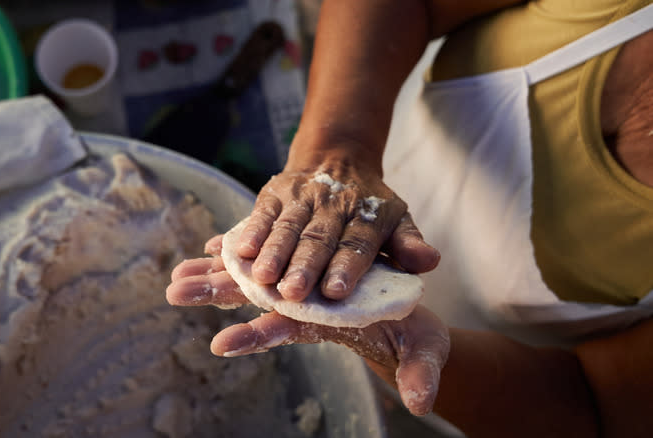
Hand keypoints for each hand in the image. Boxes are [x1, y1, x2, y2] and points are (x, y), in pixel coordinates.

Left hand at [166, 235, 449, 415]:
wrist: (409, 316)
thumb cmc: (414, 335)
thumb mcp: (424, 350)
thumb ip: (418, 373)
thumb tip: (420, 404)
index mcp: (327, 324)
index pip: (286, 331)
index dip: (256, 336)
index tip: (222, 343)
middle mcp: (306, 307)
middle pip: (254, 301)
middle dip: (215, 296)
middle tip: (174, 292)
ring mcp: (303, 289)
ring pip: (253, 280)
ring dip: (215, 277)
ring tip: (175, 276)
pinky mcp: (306, 269)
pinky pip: (268, 259)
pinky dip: (241, 253)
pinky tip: (210, 249)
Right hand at [234, 166, 438, 300]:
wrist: (338, 156)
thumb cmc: (368, 205)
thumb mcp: (397, 220)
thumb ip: (409, 245)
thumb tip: (430, 262)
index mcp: (367, 216)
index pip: (358, 243)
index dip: (347, 266)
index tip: (337, 291)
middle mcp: (334, 206)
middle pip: (319, 239)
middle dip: (305, 266)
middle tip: (293, 293)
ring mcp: (302, 197)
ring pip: (288, 227)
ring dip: (274, 252)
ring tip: (263, 278)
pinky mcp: (275, 193)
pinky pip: (262, 213)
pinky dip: (251, 232)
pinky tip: (241, 252)